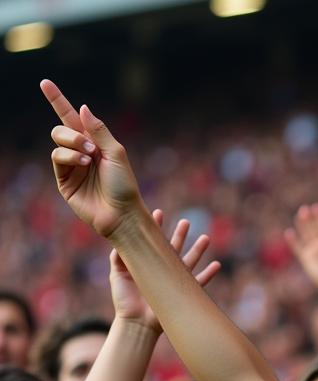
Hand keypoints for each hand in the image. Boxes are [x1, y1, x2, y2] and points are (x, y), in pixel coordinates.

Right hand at [41, 80, 143, 237]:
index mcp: (94, 144)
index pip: (72, 118)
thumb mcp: (116, 153)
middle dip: (73, 133)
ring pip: (57, 141)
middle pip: (61, 128)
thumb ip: (99, 130)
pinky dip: (69, 157)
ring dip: (73, 145)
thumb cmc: (124, 185)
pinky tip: (83, 163)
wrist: (122, 213)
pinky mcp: (64, 181)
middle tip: (90, 147)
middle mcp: (81, 152)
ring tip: (89, 158)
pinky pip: (57, 158)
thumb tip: (82, 108)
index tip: (45, 82)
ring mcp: (71, 167)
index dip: (58, 100)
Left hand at [110, 211, 220, 330]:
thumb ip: (118, 257)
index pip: (152, 241)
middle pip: (174, 248)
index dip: (155, 227)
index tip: (158, 212)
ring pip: (189, 261)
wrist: (136, 323)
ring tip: (205, 237)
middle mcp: (161, 270)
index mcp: (146, 263)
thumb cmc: (124, 300)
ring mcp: (173, 282)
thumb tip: (121, 239)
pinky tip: (217, 265)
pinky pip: (200, 283)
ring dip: (198, 250)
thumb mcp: (117, 275)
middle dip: (180, 234)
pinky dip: (209, 275)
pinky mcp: (182, 294)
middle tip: (186, 221)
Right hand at [284, 204, 317, 293]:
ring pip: (306, 234)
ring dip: (302, 225)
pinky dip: (293, 241)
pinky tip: (289, 232)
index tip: (317, 207)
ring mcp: (313, 251)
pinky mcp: (306, 258)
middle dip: (310, 219)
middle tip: (306, 208)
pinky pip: (297, 248)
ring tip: (300, 215)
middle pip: (314, 228)